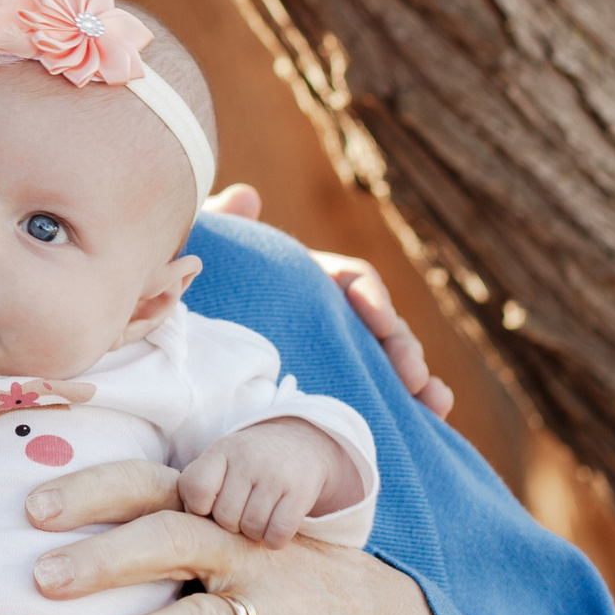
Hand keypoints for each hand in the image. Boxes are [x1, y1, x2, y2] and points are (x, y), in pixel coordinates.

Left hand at [26, 461, 437, 614]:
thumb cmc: (289, 580)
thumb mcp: (238, 543)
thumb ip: (174, 538)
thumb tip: (71, 546)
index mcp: (223, 520)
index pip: (151, 488)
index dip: (92, 492)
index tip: (31, 508)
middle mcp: (247, 556)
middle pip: (170, 540)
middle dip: (104, 557)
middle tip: (41, 576)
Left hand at [178, 418, 357, 547]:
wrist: (300, 443)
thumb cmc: (247, 462)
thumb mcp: (219, 461)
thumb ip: (196, 485)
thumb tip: (186, 520)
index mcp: (221, 451)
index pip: (196, 489)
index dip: (199, 508)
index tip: (209, 507)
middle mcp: (248, 459)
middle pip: (225, 516)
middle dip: (229, 524)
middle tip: (239, 514)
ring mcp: (276, 475)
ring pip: (252, 528)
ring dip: (253, 533)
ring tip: (257, 517)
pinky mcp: (301, 492)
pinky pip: (278, 534)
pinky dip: (273, 540)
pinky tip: (274, 528)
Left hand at [203, 184, 452, 417]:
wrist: (179, 353)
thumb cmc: (195, 298)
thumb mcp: (205, 265)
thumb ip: (221, 229)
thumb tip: (246, 197)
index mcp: (308, 281)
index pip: (352, 279)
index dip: (370, 295)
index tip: (377, 316)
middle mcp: (331, 316)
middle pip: (382, 325)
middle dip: (403, 347)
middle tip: (411, 374)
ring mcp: (337, 354)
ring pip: (389, 362)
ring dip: (417, 378)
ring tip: (436, 402)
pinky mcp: (336, 388)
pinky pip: (379, 395)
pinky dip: (410, 405)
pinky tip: (432, 417)